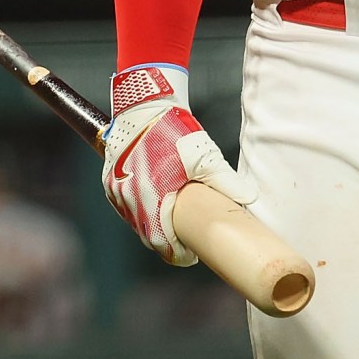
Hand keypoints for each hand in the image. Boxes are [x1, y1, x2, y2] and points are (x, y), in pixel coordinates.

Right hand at [101, 65, 256, 265]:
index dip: (177, 253)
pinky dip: (138, 210)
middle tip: (185, 240)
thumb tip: (249, 200)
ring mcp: (116, 188)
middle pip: (147, 234)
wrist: (144, 103)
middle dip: (165, 240)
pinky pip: (124, 204)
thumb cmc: (174, 129)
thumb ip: (226, 181)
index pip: (161, 242)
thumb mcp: (205, 155)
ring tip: (171, 223)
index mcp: (152, 197)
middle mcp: (129, 196)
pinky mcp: (109, 178)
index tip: (190, 255)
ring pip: (134, 220)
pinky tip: (153, 206)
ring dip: (151, 225)